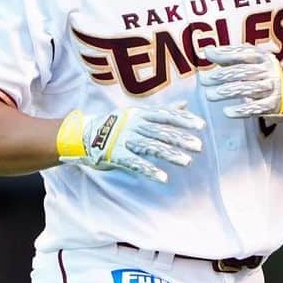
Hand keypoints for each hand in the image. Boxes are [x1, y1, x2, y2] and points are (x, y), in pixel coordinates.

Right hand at [56, 102, 204, 182]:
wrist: (82, 134)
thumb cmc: (116, 124)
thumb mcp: (138, 114)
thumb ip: (162, 112)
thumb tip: (185, 104)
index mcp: (140, 114)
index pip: (166, 115)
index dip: (183, 120)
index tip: (201, 126)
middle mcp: (133, 125)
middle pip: (161, 131)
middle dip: (181, 139)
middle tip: (199, 146)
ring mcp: (124, 139)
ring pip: (151, 147)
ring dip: (170, 155)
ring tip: (187, 162)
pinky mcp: (115, 155)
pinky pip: (135, 163)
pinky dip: (150, 171)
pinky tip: (163, 178)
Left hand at [198, 44, 282, 127]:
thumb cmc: (265, 76)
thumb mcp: (254, 62)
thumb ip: (232, 57)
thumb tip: (208, 51)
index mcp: (263, 57)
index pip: (242, 53)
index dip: (225, 53)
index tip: (207, 55)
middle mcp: (269, 70)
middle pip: (243, 71)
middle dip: (221, 75)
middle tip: (203, 80)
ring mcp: (273, 87)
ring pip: (248, 88)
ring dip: (227, 92)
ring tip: (209, 95)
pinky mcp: (274, 104)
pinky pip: (257, 107)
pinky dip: (241, 110)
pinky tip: (227, 112)